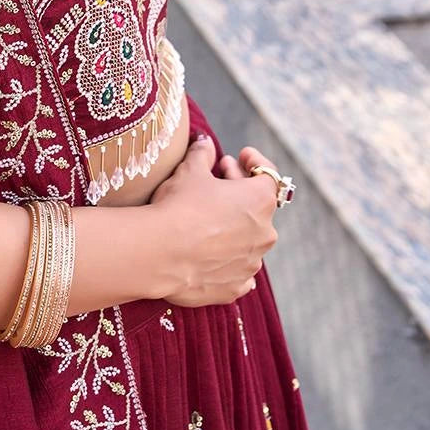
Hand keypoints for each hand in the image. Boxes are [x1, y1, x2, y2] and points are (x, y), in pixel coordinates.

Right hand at [148, 133, 279, 307]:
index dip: (254, 162)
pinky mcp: (236, 286)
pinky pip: (239, 268)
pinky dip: (229, 258)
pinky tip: (212, 251)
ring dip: (234, 226)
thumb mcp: (189, 170)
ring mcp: (252, 263)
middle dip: (239, 190)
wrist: (161, 253)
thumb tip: (205, 143)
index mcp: (259, 200)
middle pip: (259, 206)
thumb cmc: (179, 206)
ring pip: (249, 239)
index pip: (268, 175)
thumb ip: (202, 154)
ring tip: (210, 217)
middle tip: (218, 177)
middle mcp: (264, 233)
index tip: (241, 156)